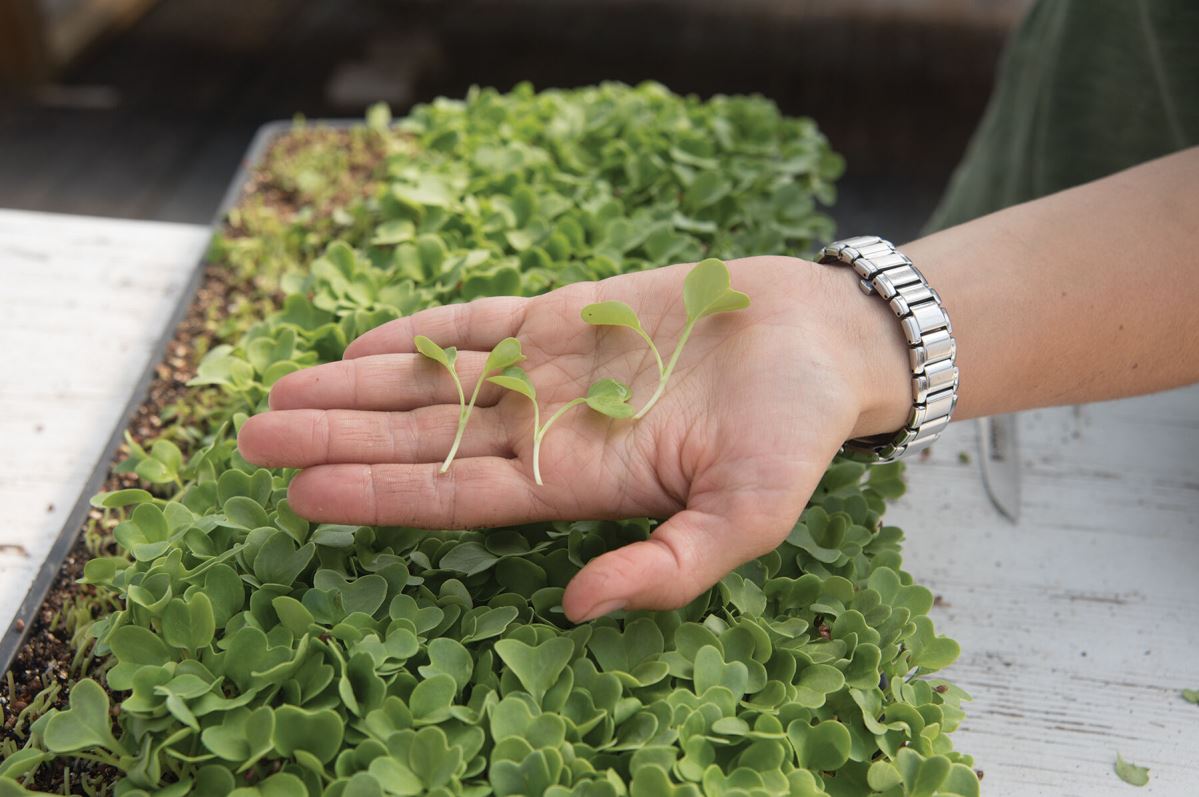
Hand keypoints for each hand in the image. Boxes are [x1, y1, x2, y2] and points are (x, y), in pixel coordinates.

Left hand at [237, 256, 909, 621]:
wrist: (819, 341)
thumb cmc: (796, 433)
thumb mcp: (751, 515)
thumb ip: (671, 566)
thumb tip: (576, 608)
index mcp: (580, 484)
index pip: (459, 495)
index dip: (381, 494)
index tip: (303, 494)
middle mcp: (550, 431)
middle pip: (424, 440)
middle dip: (340, 438)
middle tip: (250, 438)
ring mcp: (553, 371)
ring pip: (436, 381)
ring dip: (358, 388)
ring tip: (280, 392)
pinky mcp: (568, 316)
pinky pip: (480, 324)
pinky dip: (422, 333)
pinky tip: (365, 344)